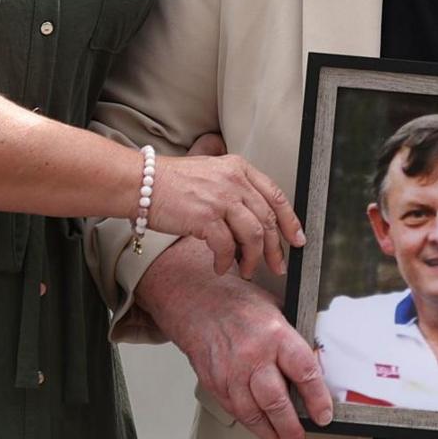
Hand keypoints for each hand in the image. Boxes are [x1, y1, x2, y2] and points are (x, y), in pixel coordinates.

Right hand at [139, 239, 334, 438]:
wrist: (197, 302)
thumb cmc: (239, 305)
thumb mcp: (277, 310)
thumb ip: (294, 340)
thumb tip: (317, 365)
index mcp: (275, 334)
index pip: (303, 372)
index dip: (317, 398)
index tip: (324, 415)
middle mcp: (252, 356)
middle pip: (275, 400)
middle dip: (291, 426)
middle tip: (301, 438)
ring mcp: (230, 372)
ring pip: (253, 413)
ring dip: (271, 433)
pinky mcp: (215, 383)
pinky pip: (236, 410)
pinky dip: (251, 423)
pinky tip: (262, 428)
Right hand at [145, 140, 304, 278]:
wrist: (141, 182)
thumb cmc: (171, 181)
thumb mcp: (211, 172)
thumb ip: (234, 187)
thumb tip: (253, 219)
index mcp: (239, 168)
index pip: (276, 196)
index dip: (291, 221)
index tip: (297, 239)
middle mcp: (234, 180)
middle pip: (268, 219)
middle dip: (275, 248)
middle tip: (276, 266)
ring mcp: (221, 198)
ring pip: (253, 234)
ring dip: (252, 258)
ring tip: (246, 270)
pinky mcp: (205, 217)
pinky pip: (226, 246)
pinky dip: (226, 261)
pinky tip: (221, 267)